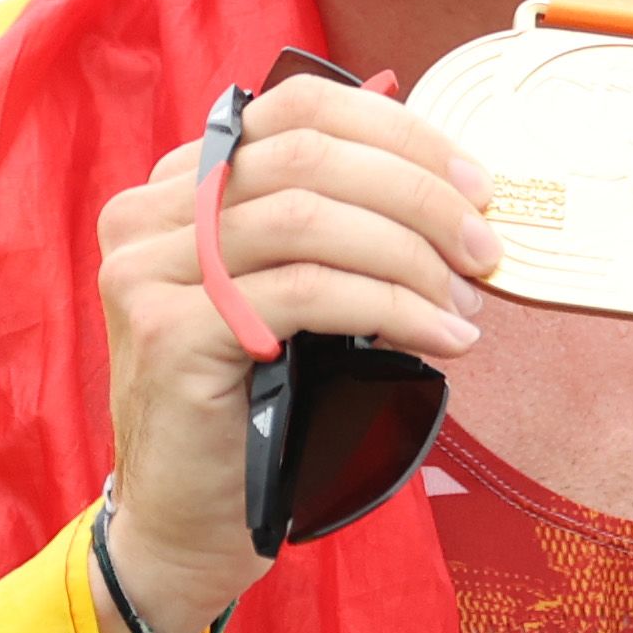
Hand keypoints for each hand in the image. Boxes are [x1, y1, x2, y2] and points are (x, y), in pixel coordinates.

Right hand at [89, 77, 495, 632]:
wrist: (188, 523)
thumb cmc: (255, 407)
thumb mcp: (295, 293)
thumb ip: (337, 224)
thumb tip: (445, 174)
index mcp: (177, 184)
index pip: (297, 108)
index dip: (397, 132)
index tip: (473, 182)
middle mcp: (148, 213)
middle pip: (308, 156)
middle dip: (418, 195)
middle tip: (484, 247)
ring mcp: (148, 270)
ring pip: (310, 220)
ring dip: (411, 257)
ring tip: (464, 304)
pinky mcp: (170, 332)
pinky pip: (307, 292)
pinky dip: (390, 308)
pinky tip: (438, 341)